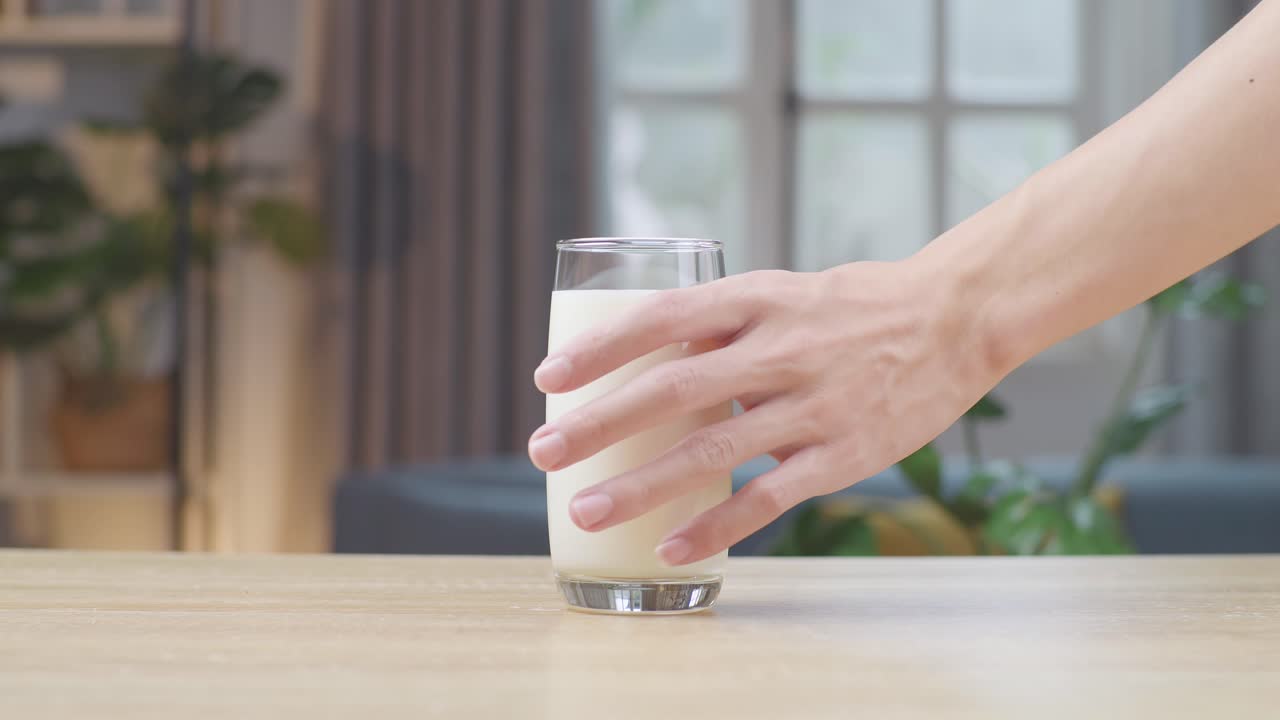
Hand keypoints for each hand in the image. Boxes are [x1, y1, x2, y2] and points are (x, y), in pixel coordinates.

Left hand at [528, 259, 999, 566]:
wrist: (954, 321)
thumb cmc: (855, 307)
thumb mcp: (784, 291)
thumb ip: (722, 320)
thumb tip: (649, 352)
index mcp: (758, 298)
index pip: (663, 317)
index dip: (600, 347)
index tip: (547, 377)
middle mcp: (780, 349)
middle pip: (674, 388)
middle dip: (600, 421)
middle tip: (542, 450)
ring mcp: (812, 406)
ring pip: (712, 449)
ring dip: (642, 485)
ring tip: (587, 510)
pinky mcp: (843, 455)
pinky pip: (768, 497)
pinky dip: (716, 525)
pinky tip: (671, 547)